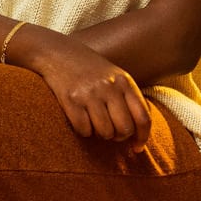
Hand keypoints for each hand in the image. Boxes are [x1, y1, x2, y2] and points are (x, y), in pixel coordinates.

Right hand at [18, 31, 151, 147]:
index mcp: (124, 81)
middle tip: (111, 132)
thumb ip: (128, 99)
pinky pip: (84, 130)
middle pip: (125, 129)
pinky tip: (80, 118)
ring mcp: (90, 93)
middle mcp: (109, 87)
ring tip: (94, 122)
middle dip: (118, 137)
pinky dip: (83, 130)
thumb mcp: (115, 76)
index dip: (143, 137)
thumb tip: (139, 132)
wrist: (57, 52)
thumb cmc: (90, 69)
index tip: (137, 147)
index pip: (143, 117)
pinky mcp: (70, 100)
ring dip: (100, 134)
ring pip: (105, 133)